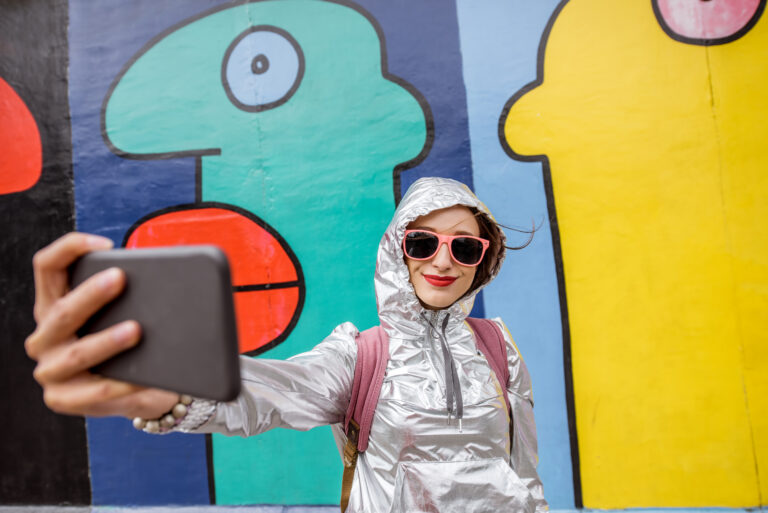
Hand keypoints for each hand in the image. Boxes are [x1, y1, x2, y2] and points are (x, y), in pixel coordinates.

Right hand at [25, 232, 177, 418]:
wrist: (134, 391)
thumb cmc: (126, 345)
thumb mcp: (122, 314)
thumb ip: (127, 295)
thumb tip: (161, 276)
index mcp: (52, 306)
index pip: (47, 266)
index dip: (69, 248)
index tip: (102, 243)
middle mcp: (44, 336)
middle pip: (61, 311)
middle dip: (91, 294)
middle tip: (120, 278)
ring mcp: (50, 370)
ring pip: (77, 353)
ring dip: (107, 341)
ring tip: (136, 330)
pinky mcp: (63, 400)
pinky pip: (95, 391)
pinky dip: (122, 384)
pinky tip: (142, 378)